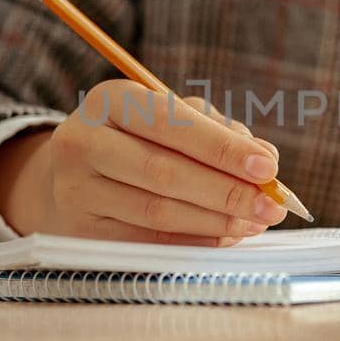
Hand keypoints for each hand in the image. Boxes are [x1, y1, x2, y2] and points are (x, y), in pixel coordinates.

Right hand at [0, 79, 287, 246]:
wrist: (68, 175)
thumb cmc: (137, 139)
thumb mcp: (169, 120)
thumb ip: (217, 131)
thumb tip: (264, 157)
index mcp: (110, 99)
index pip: (171, 123)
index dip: (222, 147)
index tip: (268, 167)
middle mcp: (82, 140)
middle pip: (163, 172)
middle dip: (226, 192)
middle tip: (271, 206)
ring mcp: (75, 188)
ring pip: (156, 211)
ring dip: (214, 222)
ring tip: (253, 224)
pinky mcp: (78, 230)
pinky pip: (145, 240)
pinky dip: (191, 241)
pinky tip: (223, 238)